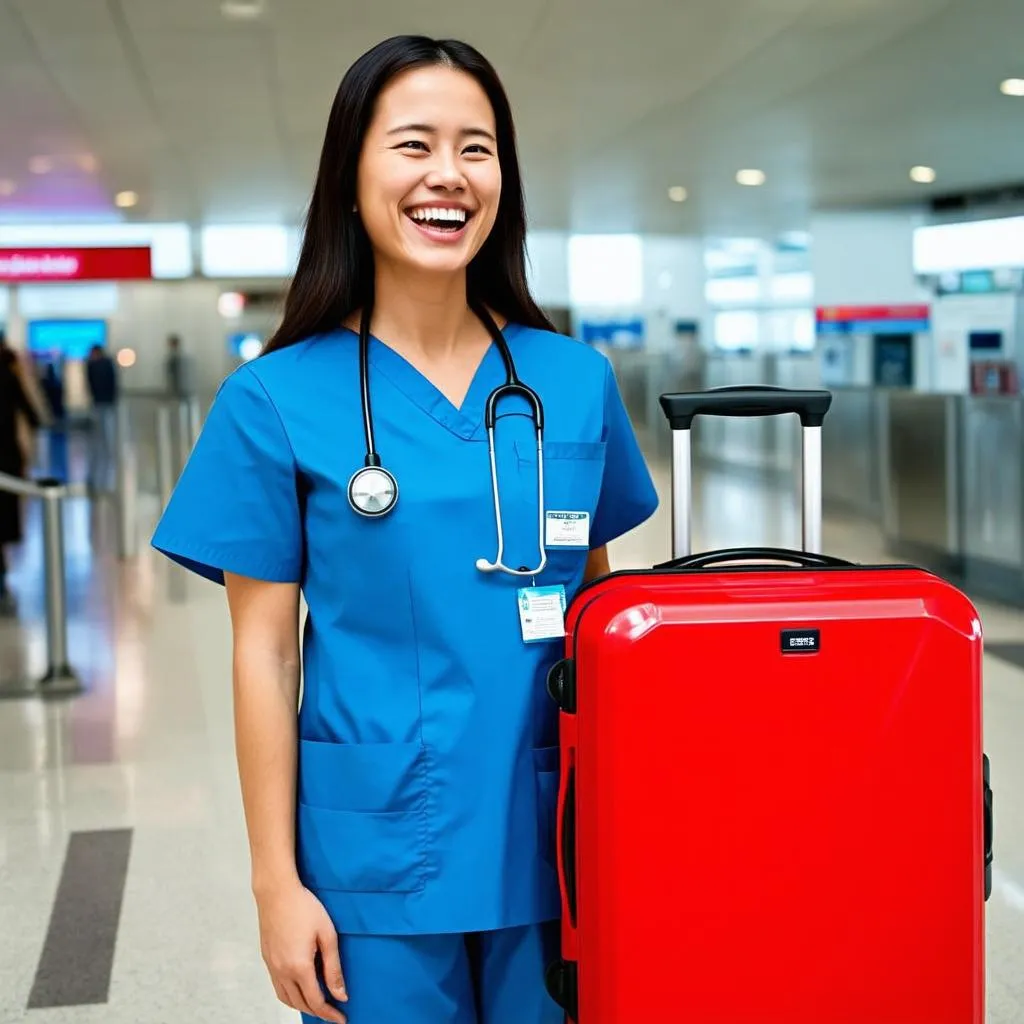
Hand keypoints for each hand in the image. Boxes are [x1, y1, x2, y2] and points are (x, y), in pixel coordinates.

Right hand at [255, 880, 348, 1022]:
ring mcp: (271, 966)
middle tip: (333, 1013)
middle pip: (300, 1004)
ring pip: (286, 999)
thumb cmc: (305, 907)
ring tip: (318, 1005)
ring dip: (302, 1006)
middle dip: (318, 1012)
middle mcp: (282, 971)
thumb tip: (340, 994)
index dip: (330, 1013)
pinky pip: (278, 987)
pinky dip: (290, 996)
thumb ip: (333, 967)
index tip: (342, 1019)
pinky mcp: (267, 959)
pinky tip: (300, 989)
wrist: (276, 892)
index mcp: (299, 967)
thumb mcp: (327, 934)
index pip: (316, 1001)